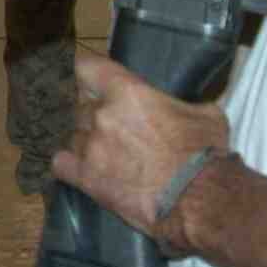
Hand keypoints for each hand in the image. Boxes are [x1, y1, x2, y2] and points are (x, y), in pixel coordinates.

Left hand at [51, 53, 224, 239]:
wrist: (198, 198)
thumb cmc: (205, 154)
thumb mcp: (205, 114)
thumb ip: (183, 104)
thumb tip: (188, 105)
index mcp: (128, 92)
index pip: (87, 68)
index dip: (89, 74)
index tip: (94, 80)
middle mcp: (103, 116)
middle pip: (81, 105)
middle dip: (94, 114)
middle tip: (113, 126)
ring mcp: (91, 148)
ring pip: (74, 135)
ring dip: (86, 141)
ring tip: (106, 153)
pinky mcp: (86, 179)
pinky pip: (61, 164)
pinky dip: (69, 165)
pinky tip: (82, 169)